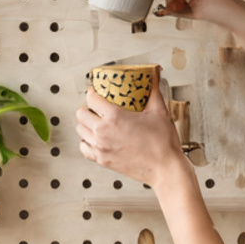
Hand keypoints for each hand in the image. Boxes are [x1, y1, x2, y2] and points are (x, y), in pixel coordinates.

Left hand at [75, 69, 190, 191]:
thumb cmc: (163, 143)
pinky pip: (84, 148)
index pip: (91, 99)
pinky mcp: (102, 160)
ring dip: (85, 124)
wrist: (165, 169)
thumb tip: (155, 73)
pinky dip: (86, 142)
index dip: (92, 93)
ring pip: (80, 131)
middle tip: (95, 108)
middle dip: (86, 108)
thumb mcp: (159, 112)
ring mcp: (101, 147)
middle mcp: (103, 132)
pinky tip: (94, 139)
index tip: (95, 93)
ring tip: (95, 122)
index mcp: (114, 117)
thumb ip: (154, 90)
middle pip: (80, 114)